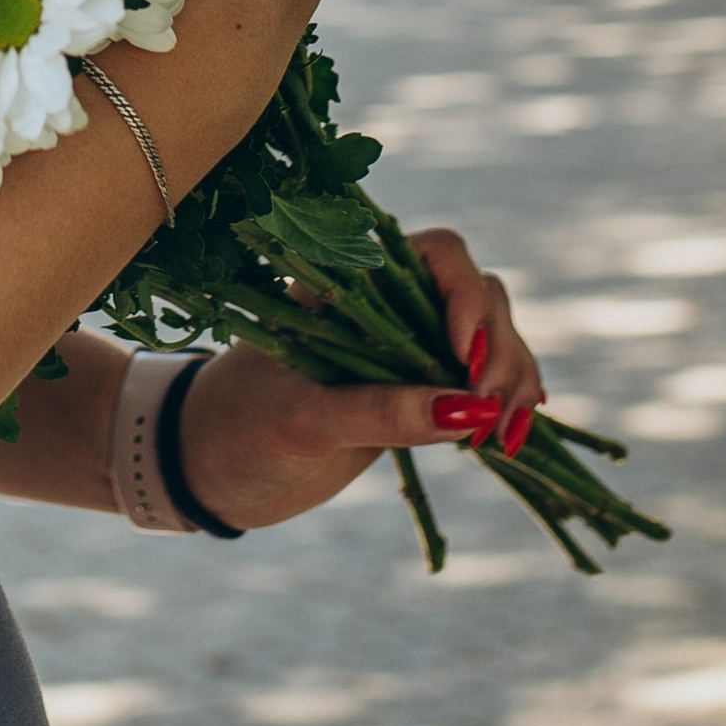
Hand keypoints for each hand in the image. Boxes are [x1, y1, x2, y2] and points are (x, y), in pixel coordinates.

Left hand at [172, 228, 546, 529]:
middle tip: (490, 417)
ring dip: (512, 380)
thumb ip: (381, 412)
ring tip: (503, 439)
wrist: (211, 469)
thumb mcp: (304, 420)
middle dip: (499, 350)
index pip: (439, 256)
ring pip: (491, 339)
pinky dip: (505, 402)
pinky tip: (514, 432)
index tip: (466, 359)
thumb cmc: (240, 428)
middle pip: (479, 296)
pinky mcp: (418, 391)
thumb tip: (470, 410)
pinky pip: (481, 383)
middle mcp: (387, 303)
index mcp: (350, 281)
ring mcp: (408, 347)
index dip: (467, 297)